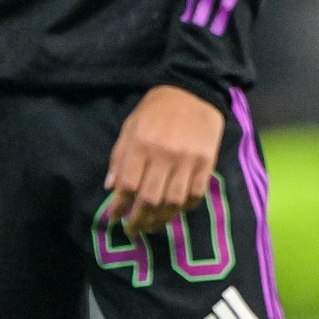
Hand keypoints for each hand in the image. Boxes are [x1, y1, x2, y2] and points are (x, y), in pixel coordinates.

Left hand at [105, 85, 225, 235]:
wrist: (194, 89)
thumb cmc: (156, 108)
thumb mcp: (131, 126)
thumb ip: (120, 156)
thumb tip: (111, 187)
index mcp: (141, 144)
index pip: (127, 184)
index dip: (118, 206)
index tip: (114, 218)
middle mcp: (164, 154)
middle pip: (149, 199)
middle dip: (138, 221)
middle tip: (133, 229)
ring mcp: (188, 159)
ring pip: (173, 202)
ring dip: (160, 220)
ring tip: (152, 226)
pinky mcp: (207, 162)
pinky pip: (196, 194)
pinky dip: (186, 207)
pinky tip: (177, 210)